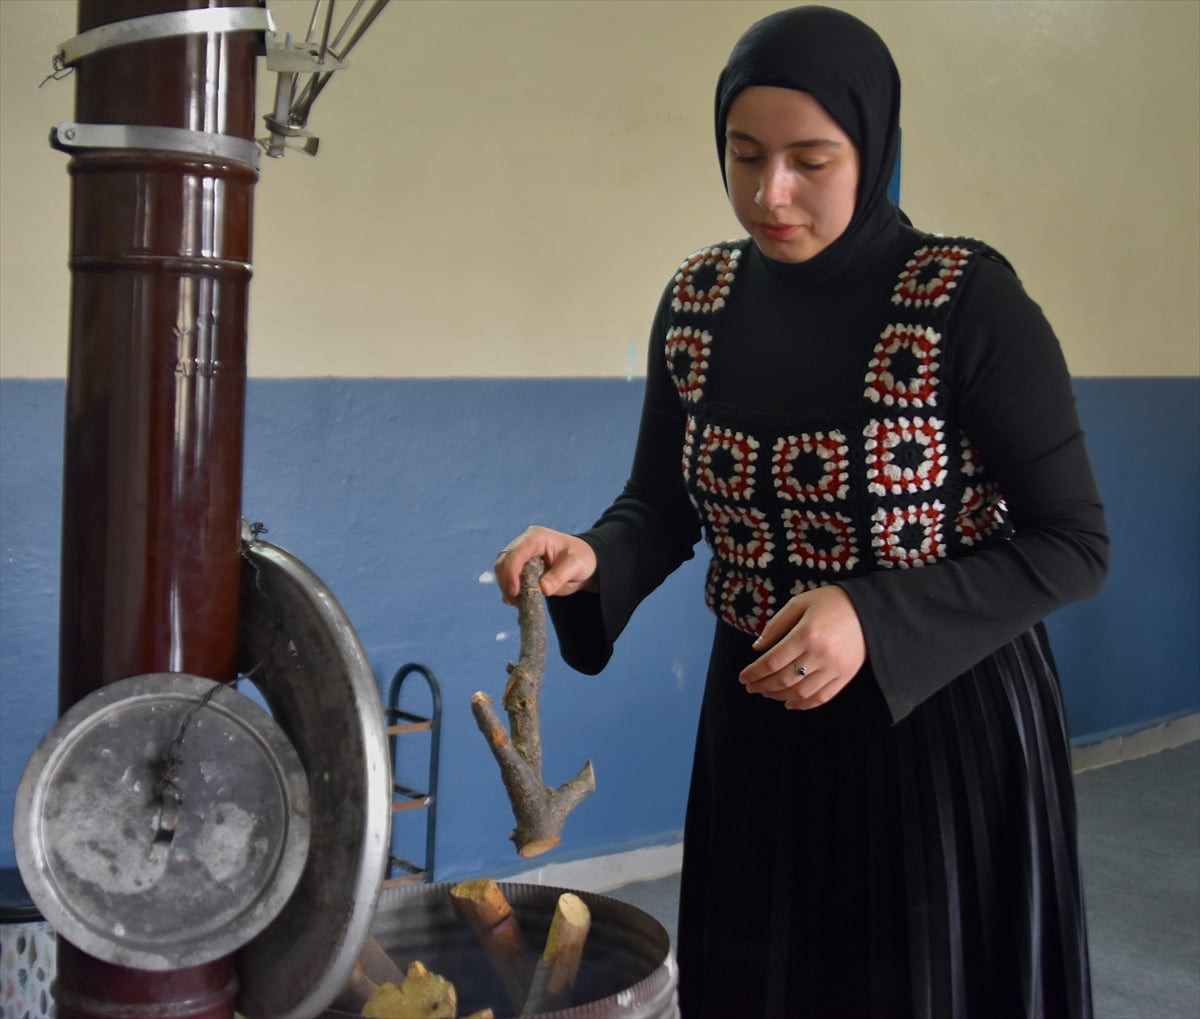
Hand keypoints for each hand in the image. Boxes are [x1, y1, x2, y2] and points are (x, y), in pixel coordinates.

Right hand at [493, 525, 597, 606]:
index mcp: (536, 538)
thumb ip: (558, 576)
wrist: (585, 564)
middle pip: (504, 562)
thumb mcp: (575, 565)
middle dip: (506, 582)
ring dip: (507, 589)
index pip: (516, 553)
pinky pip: (509, 581)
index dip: (511, 572)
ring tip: (519, 603)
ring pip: (503, 572)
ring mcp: (521, 558)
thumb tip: (543, 589)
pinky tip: (520, 602)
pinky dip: (511, 593)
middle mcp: (524, 545)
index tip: (515, 591)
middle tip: (516, 600)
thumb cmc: (581, 557)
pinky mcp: (521, 570)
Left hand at [738, 586, 866, 709]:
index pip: (773, 661)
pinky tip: (789, 703)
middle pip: (784, 679)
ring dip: (779, 696)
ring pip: (800, 692)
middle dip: (762, 685)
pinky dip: (803, 704)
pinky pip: (822, 697)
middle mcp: (820, 654)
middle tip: (750, 687)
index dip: (755, 672)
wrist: (871, 610)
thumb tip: (757, 647)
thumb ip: (777, 624)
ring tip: (766, 692)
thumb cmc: (831, 602)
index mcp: (807, 634)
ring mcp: (835, 668)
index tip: (743, 677)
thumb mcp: (800, 603)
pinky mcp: (845, 676)